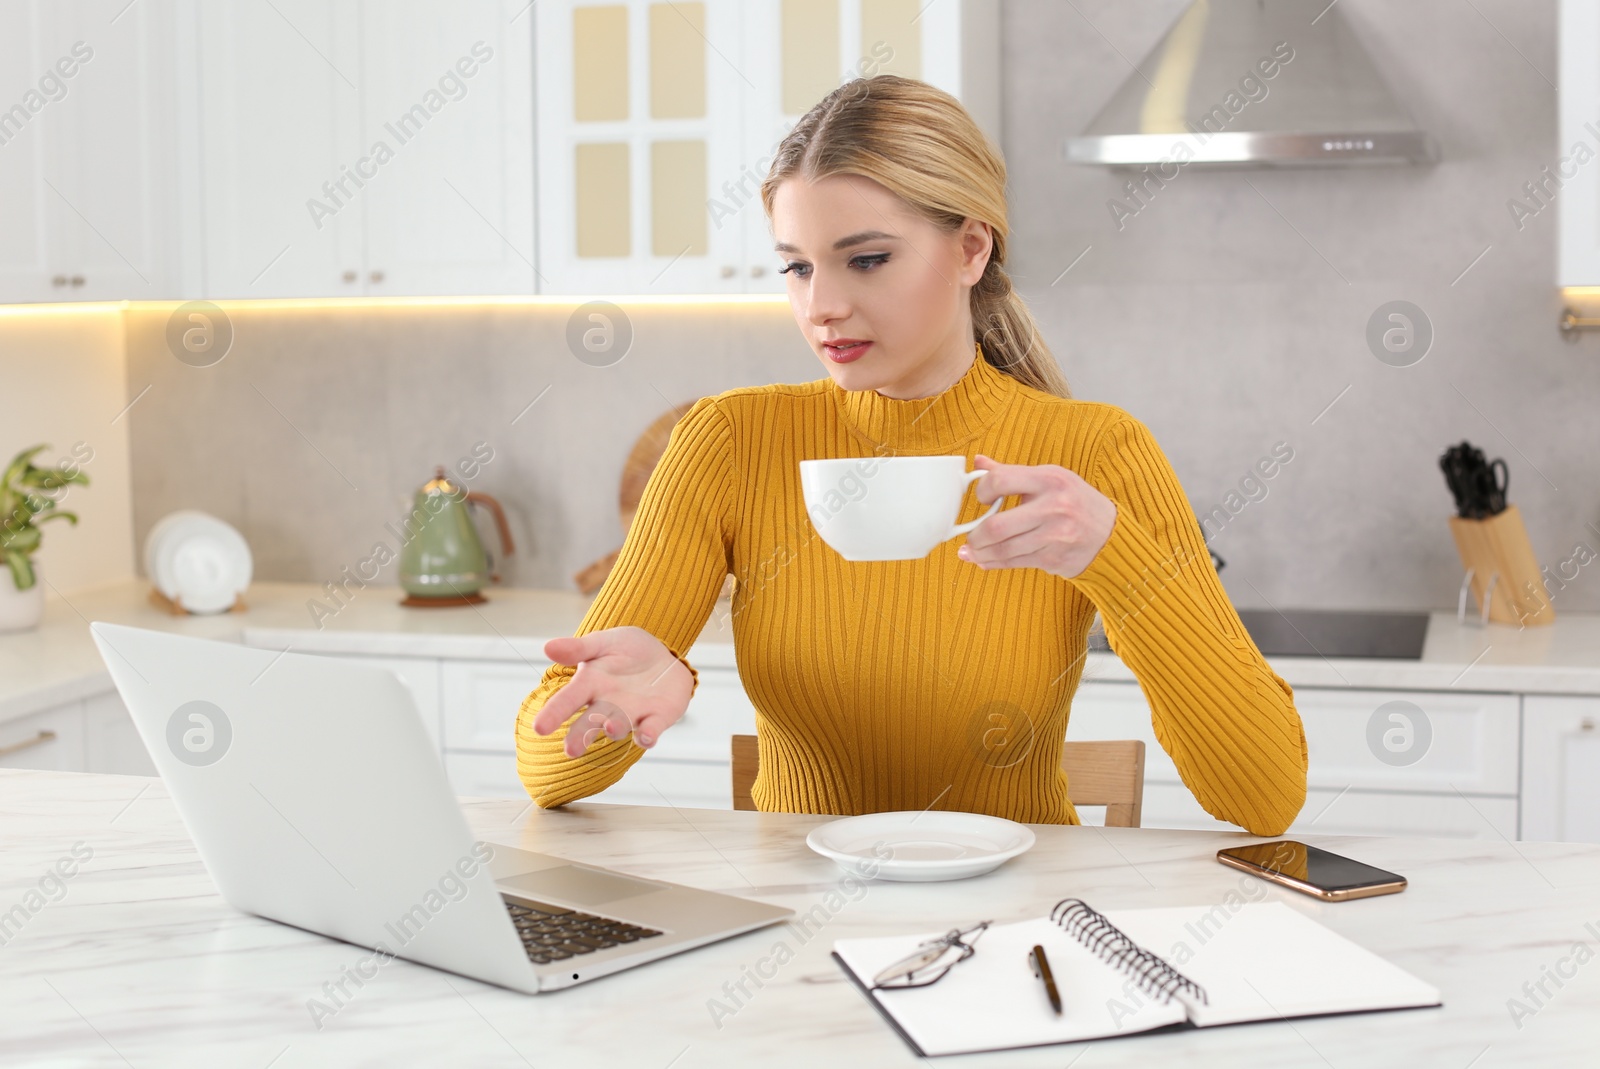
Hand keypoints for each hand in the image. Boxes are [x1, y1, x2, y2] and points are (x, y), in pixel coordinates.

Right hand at [531, 626, 693, 757]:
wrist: (662, 655)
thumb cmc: (625, 651)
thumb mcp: (603, 643)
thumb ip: (578, 648)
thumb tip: (547, 647)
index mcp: (590, 685)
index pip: (568, 699)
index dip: (554, 713)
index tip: (540, 728)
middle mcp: (608, 705)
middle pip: (591, 722)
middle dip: (581, 735)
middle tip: (570, 749)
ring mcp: (632, 714)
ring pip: (621, 726)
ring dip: (616, 728)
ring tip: (609, 727)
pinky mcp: (657, 718)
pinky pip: (651, 729)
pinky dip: (648, 734)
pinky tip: (646, 736)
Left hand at [955, 454, 1116, 579]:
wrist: (1111, 535)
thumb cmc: (1075, 503)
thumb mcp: (1049, 479)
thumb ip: (1012, 473)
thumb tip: (978, 461)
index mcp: (1049, 479)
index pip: (1000, 480)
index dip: (982, 490)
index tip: (981, 499)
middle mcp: (1053, 506)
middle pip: (997, 526)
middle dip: (975, 535)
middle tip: (969, 536)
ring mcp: (1054, 535)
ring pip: (1003, 549)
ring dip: (980, 553)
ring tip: (972, 551)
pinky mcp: (1053, 558)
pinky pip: (1014, 562)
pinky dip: (993, 563)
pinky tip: (984, 561)